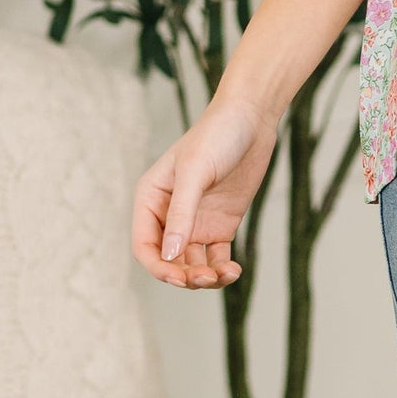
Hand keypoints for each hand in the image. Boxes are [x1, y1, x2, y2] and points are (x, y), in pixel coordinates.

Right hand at [132, 92, 276, 290]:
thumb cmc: (216, 136)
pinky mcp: (220, 225)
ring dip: (205, 277)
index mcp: (151, 199)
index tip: (178, 278)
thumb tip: (168, 254)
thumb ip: (181, 214)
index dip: (158, 267)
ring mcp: (195, 222)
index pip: (144, 246)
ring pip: (192, 264)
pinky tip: (234, 270)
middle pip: (168, 260)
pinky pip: (216, 258)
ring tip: (224, 274)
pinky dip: (222, 269)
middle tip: (206, 277)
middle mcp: (169, 215)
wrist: (252, 119)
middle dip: (184, 275)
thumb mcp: (195, 173)